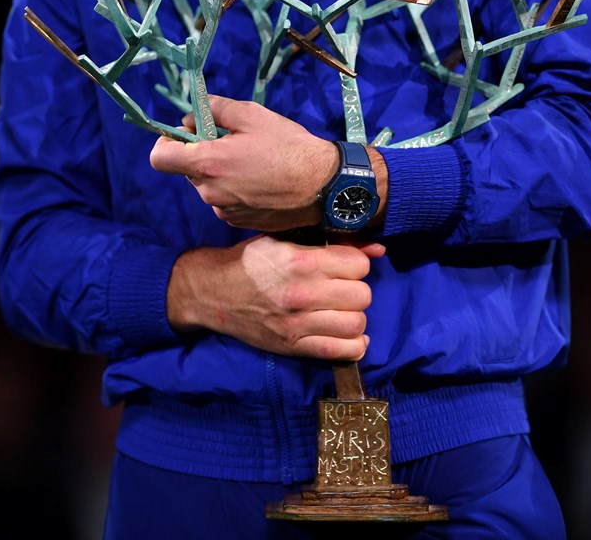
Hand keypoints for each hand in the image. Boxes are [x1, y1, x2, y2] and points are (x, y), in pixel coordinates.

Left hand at [149, 95, 337, 231]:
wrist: (323, 186)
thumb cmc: (289, 147)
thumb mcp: (252, 115)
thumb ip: (215, 109)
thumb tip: (191, 117)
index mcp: (208, 164)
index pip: (160, 157)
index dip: (166, 143)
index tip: (185, 135)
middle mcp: (209, 192)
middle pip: (188, 170)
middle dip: (203, 155)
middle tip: (234, 142)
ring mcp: (223, 211)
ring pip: (208, 186)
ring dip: (221, 173)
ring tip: (254, 163)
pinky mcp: (238, 222)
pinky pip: (225, 202)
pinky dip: (235, 190)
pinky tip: (261, 182)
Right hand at [167, 234, 384, 360]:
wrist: (211, 292)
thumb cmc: (250, 261)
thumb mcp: (285, 240)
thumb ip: (333, 243)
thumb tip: (378, 249)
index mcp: (300, 260)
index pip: (359, 265)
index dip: (355, 264)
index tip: (344, 267)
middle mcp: (301, 293)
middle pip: (362, 295)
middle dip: (356, 290)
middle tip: (342, 289)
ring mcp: (297, 323)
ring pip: (357, 324)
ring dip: (354, 317)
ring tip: (341, 311)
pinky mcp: (292, 346)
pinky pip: (340, 351)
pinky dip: (353, 346)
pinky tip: (348, 335)